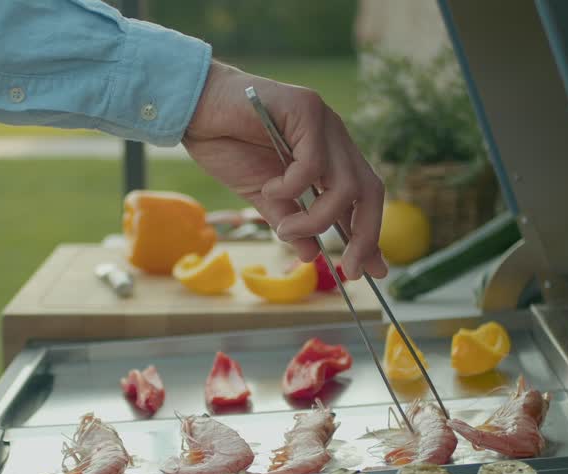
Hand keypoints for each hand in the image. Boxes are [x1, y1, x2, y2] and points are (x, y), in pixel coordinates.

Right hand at [182, 61, 387, 279]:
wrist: (195, 108)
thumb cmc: (226, 144)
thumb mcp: (263, 196)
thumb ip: (289, 220)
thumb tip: (312, 255)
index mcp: (329, 156)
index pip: (363, 198)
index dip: (370, 234)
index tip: (373, 271)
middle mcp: (334, 138)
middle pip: (370, 190)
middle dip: (365, 235)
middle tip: (347, 267)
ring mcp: (324, 122)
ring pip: (345, 184)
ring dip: (317, 218)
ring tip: (284, 226)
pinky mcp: (306, 108)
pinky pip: (313, 164)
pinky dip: (292, 187)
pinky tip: (268, 187)